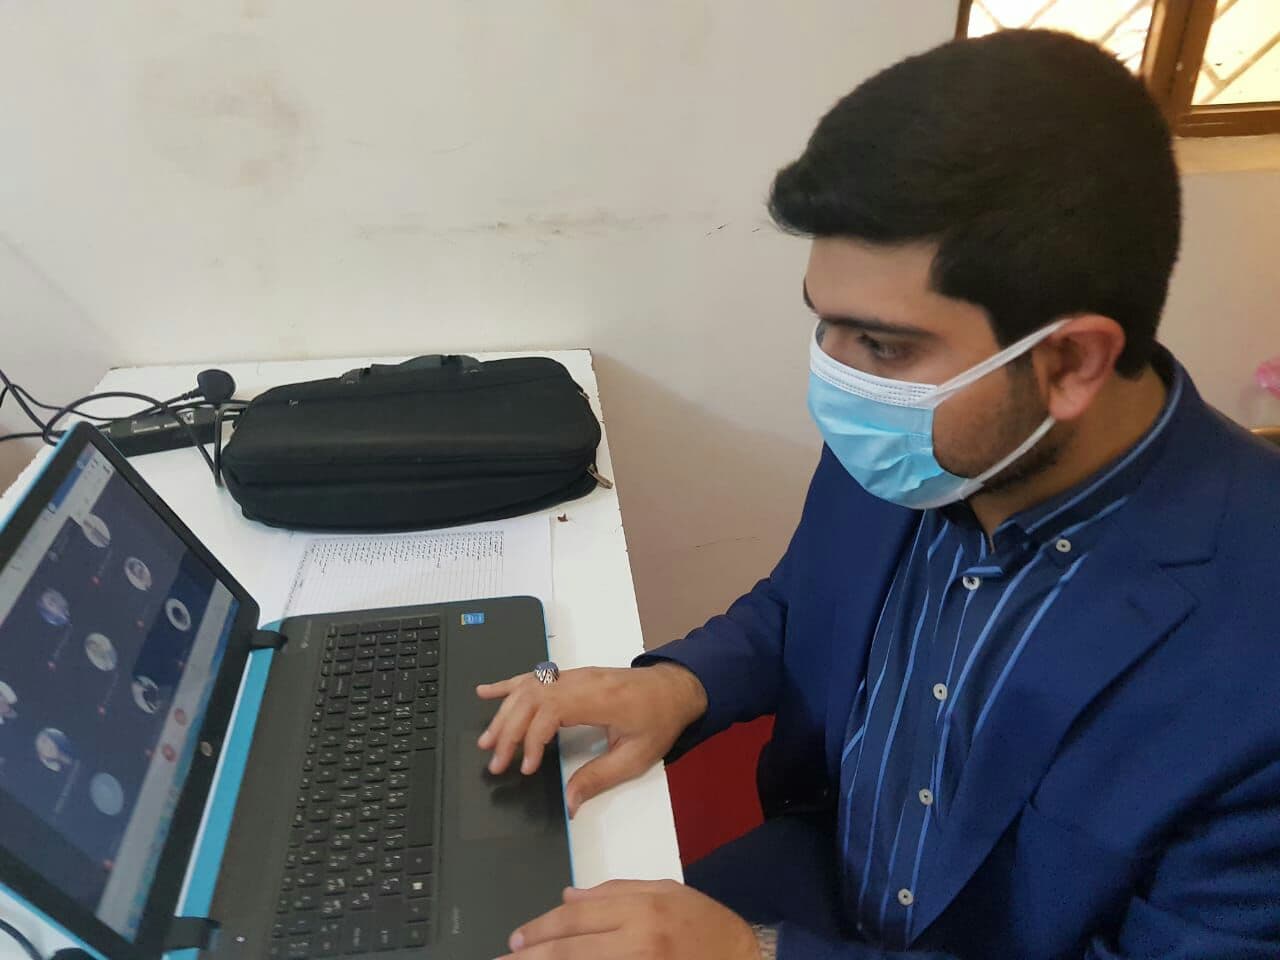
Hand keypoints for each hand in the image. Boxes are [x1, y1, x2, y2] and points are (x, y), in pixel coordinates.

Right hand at [476, 663, 706, 816]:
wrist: (674, 689)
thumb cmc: (659, 720)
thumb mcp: (636, 757)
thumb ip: (598, 778)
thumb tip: (568, 801)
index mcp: (600, 699)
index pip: (551, 712)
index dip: (533, 740)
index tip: (528, 767)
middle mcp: (582, 682)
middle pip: (531, 699)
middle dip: (508, 732)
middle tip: (496, 762)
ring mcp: (574, 675)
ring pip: (528, 688)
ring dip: (503, 713)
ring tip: (486, 740)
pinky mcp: (571, 676)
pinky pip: (534, 676)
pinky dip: (508, 684)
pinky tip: (486, 692)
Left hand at [503, 880, 759, 959]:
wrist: (744, 958)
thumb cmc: (704, 924)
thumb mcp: (664, 891)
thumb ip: (614, 892)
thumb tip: (568, 898)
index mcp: (642, 909)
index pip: (578, 917)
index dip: (542, 928)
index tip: (517, 938)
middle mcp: (639, 942)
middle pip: (571, 950)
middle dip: (532, 957)